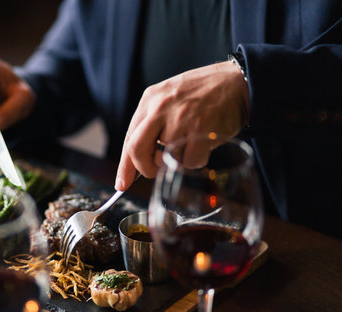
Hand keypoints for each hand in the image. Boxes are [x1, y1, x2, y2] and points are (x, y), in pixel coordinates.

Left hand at [115, 60, 249, 190]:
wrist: (236, 81)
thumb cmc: (203, 93)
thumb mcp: (169, 97)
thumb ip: (152, 123)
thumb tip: (136, 160)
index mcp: (149, 100)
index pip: (129, 139)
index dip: (125, 166)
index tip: (122, 184)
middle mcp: (160, 108)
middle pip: (137, 150)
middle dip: (144, 168)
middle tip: (154, 172)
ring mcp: (180, 119)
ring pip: (165, 160)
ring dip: (178, 160)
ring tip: (191, 143)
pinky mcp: (200, 130)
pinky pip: (189, 162)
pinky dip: (196, 160)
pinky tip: (204, 145)